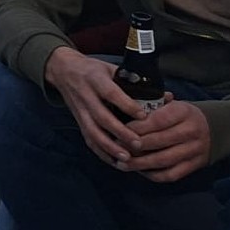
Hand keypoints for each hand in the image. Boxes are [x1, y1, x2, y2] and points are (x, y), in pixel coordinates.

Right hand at [44, 46, 152, 166]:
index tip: (144, 116)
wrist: (62, 70)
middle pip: (102, 117)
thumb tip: (167, 97)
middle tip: (139, 144)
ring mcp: (80, 111)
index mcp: (96, 79)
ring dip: (109, 146)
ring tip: (126, 158)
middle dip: (120, 132)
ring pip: (93, 131)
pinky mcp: (78, 121)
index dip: (127, 106)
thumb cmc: (93, 70)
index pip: (111, 94)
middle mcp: (86, 96)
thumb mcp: (111, 68)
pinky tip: (114, 162)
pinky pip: (88, 139)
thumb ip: (135, 83)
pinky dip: (101, 152)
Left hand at [122, 98, 212, 181]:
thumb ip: (151, 104)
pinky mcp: (195, 165)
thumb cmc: (180, 114)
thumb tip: (124, 106)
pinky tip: (139, 171)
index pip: (157, 121)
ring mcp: (195, 150)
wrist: (212, 128)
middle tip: (116, 147)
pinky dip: (153, 175)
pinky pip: (171, 174)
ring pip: (164, 160)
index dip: (136, 128)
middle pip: (159, 142)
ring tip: (122, 163)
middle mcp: (191, 131)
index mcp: (183, 112)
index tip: (119, 130)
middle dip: (134, 146)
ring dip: (140, 164)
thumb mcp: (170, 103)